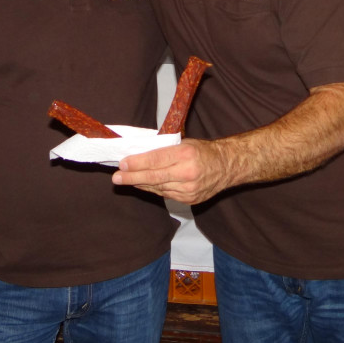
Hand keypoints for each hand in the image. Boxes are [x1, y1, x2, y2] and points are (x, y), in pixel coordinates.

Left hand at [112, 139, 230, 204]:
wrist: (227, 167)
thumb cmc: (203, 151)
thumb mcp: (185, 143)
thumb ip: (164, 150)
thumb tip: (140, 154)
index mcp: (186, 154)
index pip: (156, 159)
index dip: (138, 163)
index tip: (123, 163)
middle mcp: (187, 173)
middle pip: (154, 177)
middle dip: (132, 177)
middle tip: (116, 177)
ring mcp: (188, 189)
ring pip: (158, 188)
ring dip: (140, 184)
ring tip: (126, 180)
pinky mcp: (189, 200)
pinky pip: (165, 195)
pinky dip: (153, 189)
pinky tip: (144, 185)